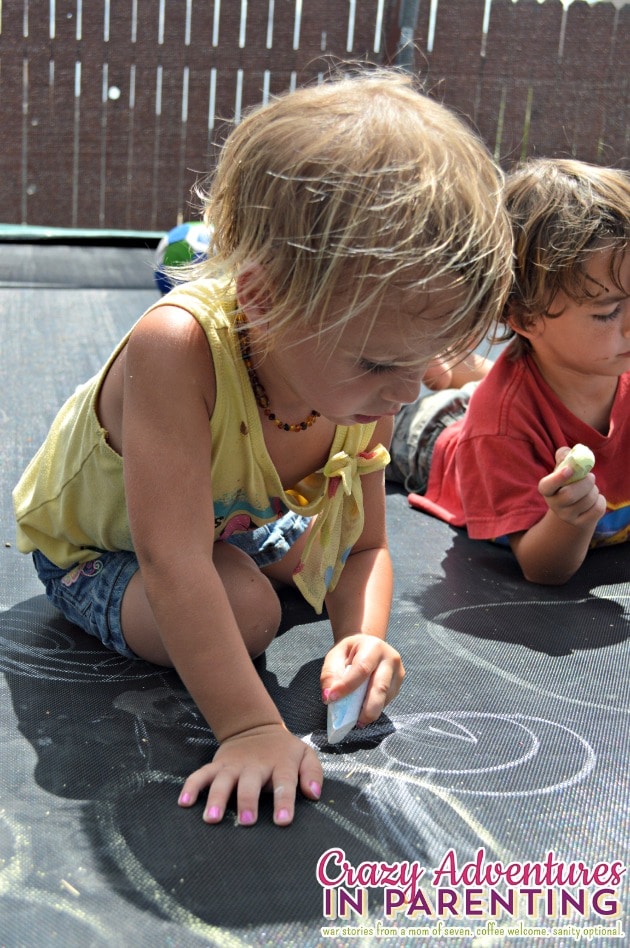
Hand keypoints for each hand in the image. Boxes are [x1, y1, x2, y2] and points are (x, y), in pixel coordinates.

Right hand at [178, 723, 322, 825]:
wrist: (256, 728)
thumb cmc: (283, 751)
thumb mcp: (305, 754)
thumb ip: (313, 773)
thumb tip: (314, 794)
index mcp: (280, 764)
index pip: (284, 782)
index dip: (284, 801)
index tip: (282, 821)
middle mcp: (255, 765)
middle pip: (250, 783)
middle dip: (247, 801)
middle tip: (246, 821)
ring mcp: (233, 765)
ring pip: (222, 780)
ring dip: (217, 798)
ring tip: (212, 819)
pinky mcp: (217, 765)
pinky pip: (201, 775)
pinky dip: (191, 787)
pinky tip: (184, 803)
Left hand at [320, 634, 404, 727]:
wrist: (368, 645)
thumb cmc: (350, 651)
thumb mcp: (335, 656)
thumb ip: (330, 674)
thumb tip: (328, 696)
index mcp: (373, 647)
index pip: (362, 669)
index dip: (347, 686)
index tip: (331, 698)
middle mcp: (390, 658)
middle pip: (380, 687)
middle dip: (367, 708)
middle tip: (355, 723)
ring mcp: (398, 672)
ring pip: (386, 697)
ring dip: (370, 711)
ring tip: (357, 719)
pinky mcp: (399, 684)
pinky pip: (387, 700)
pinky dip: (374, 708)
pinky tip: (364, 709)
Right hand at [539, 448, 605, 527]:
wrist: (574, 506)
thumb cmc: (569, 480)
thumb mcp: (564, 466)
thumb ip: (566, 456)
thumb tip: (573, 453)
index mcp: (546, 489)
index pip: (547, 485)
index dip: (558, 478)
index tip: (569, 469)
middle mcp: (553, 505)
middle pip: (570, 495)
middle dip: (585, 483)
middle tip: (591, 477)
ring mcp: (567, 516)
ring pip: (587, 501)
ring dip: (594, 490)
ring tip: (591, 488)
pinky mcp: (581, 524)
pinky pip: (597, 509)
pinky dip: (601, 500)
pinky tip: (595, 499)